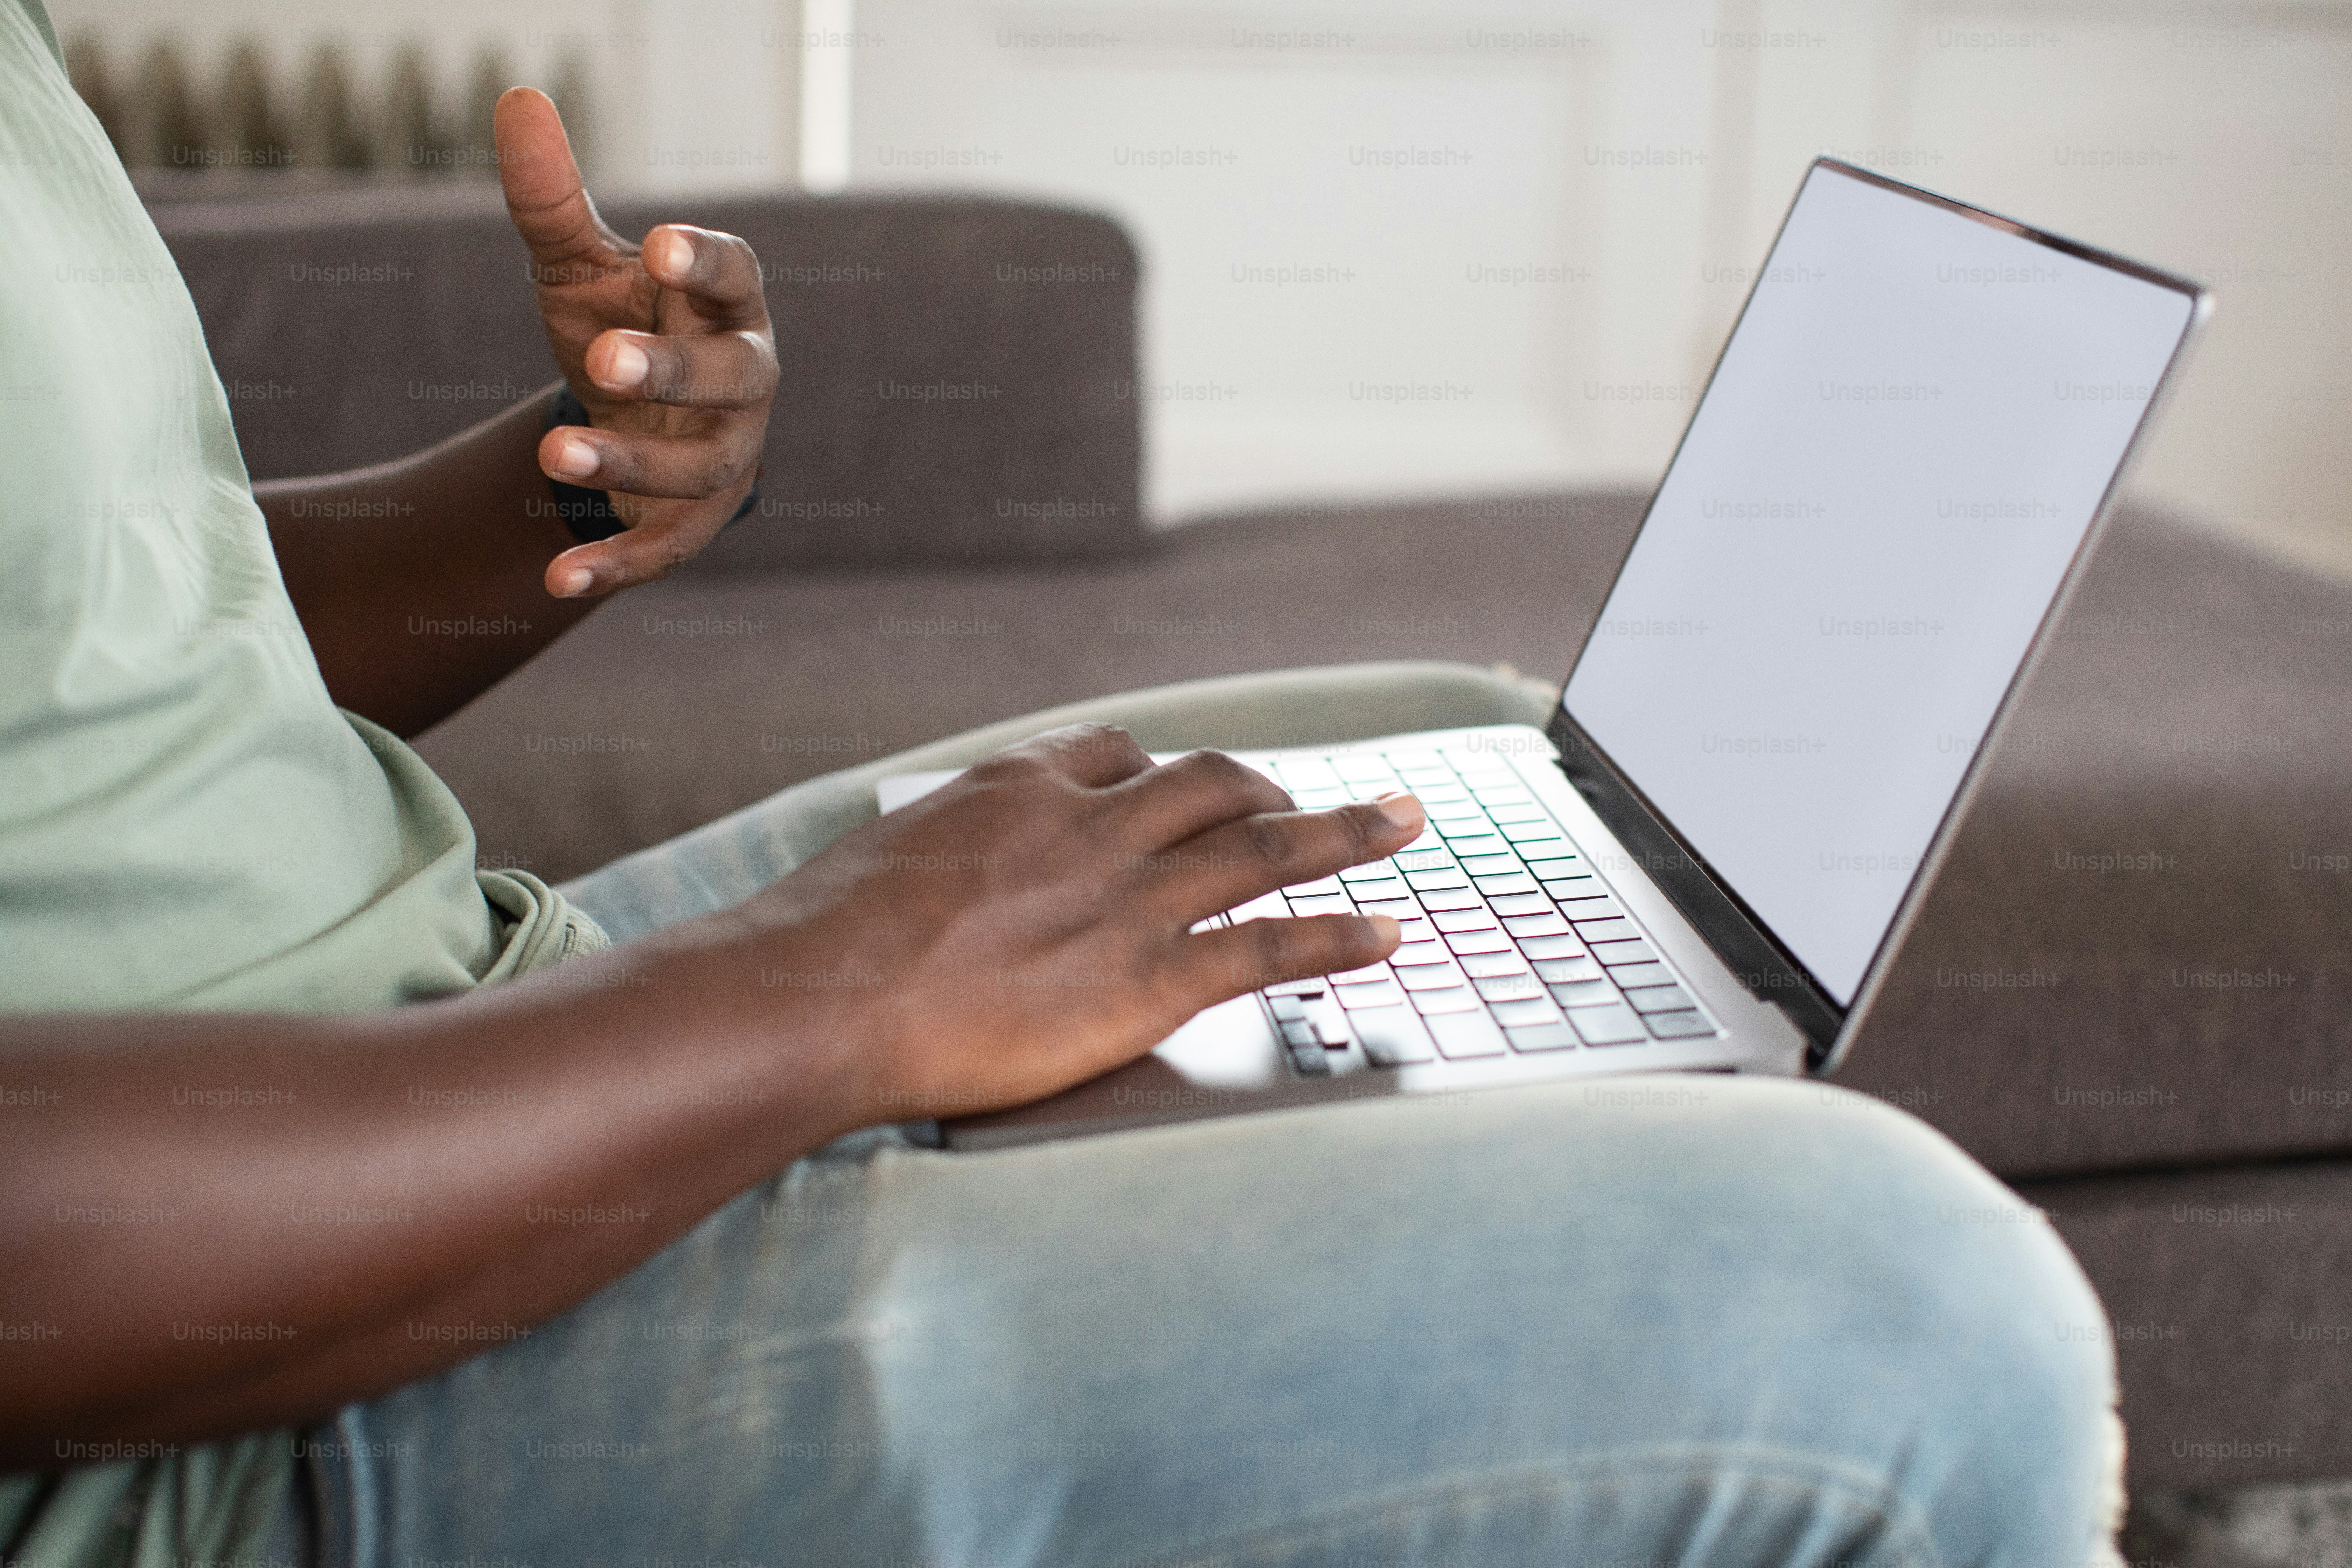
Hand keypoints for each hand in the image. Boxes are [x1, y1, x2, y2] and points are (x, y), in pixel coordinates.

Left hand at [493, 87, 779, 599]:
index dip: (703, 262)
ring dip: (628, 463)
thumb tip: (516, 100)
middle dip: (673, 371)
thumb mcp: (579, 266)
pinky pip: (666, 549)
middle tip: (604, 360)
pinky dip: (616, 566)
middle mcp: (745, 381)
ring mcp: (728, 456)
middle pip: (732, 378)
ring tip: (553, 453)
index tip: (657, 245)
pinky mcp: (695, 522)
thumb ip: (551, 198)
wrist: (635, 422)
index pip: (733, 274)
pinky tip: (557, 581)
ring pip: (698, 468)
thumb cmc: (618, 325)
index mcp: (726, 305)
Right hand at [734, 725, 1425, 1117]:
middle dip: (1274, 785)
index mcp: (1018, 787)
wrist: (821, 997)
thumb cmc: (827, 939)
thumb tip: (942, 883)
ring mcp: (1125, 898)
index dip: (1161, 770)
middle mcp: (1089, 826)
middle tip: (1321, 797)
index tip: (1189, 788)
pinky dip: (1338, 936)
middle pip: (1208, 782)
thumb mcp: (891, 858)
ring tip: (1403, 824)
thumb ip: (946, 853)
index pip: (1115, 752)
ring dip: (1344, 831)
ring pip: (1261, 844)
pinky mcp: (1149, 977)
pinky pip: (1269, 943)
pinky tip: (1386, 935)